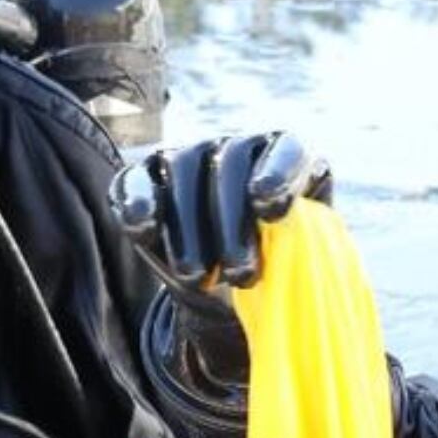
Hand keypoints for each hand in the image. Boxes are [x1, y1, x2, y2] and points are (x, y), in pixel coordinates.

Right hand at [111, 132, 332, 303]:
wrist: (232, 288)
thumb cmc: (280, 270)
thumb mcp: (300, 262)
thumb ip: (302, 250)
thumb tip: (293, 258)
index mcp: (288, 160)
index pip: (288, 151)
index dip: (279, 175)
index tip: (271, 211)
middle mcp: (238, 149)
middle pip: (230, 164)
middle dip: (233, 224)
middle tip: (242, 277)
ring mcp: (189, 156)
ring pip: (183, 171)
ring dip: (190, 228)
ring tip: (199, 278)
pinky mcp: (146, 175)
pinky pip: (135, 179)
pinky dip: (137, 202)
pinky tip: (142, 229)